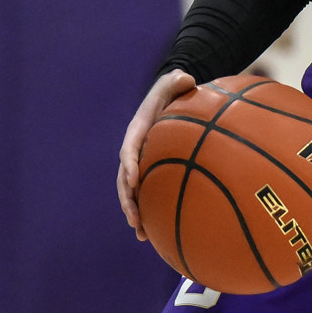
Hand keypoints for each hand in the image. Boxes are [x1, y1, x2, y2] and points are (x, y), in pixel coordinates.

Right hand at [117, 70, 195, 240]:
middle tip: (134, 218)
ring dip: (135, 213)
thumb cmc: (173, 89)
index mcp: (138, 131)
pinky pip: (147, 193)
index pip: (129, 150)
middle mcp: (134, 150)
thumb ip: (179, 80)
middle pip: (124, 179)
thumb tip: (187, 78)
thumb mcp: (176, 81)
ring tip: (142, 234)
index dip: (130, 165)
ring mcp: (141, 163)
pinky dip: (148, 212)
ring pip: (132, 192)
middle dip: (127, 199)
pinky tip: (154, 233)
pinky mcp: (150, 171)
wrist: (169, 97)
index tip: (133, 180)